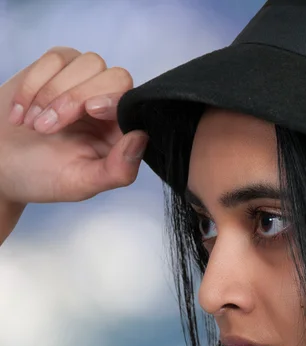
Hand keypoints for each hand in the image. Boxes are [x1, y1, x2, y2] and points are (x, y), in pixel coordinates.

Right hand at [0, 46, 147, 205]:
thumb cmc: (40, 177)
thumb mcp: (80, 183)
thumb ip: (118, 169)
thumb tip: (141, 138)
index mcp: (118, 135)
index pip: (132, 103)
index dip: (113, 100)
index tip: (90, 111)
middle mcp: (106, 106)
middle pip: (113, 77)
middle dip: (76, 97)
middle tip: (44, 128)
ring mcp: (83, 84)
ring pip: (86, 62)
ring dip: (52, 92)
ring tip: (31, 125)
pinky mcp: (58, 69)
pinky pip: (56, 58)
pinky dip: (34, 84)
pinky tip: (20, 113)